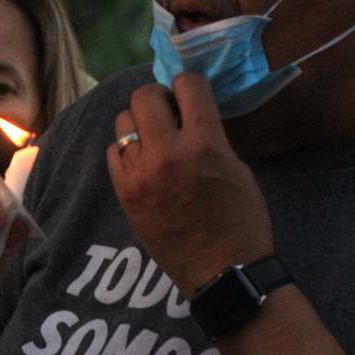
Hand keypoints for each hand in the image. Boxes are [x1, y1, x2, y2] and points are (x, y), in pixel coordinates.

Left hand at [105, 73, 275, 294]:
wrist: (221, 271)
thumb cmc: (242, 220)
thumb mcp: (237, 167)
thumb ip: (210, 134)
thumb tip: (189, 110)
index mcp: (204, 143)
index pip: (188, 83)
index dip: (191, 84)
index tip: (192, 95)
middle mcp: (167, 154)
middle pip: (144, 95)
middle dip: (159, 97)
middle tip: (170, 113)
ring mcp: (140, 174)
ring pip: (123, 121)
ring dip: (140, 123)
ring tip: (156, 138)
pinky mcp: (124, 193)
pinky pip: (113, 153)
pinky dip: (127, 151)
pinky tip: (144, 162)